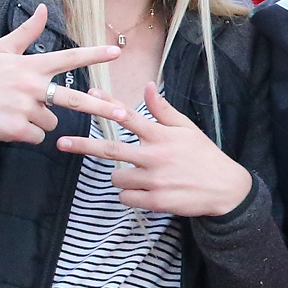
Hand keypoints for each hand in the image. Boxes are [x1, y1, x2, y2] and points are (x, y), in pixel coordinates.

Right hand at [0, 4, 124, 143]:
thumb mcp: (1, 50)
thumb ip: (26, 32)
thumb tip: (43, 8)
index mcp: (31, 66)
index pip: (68, 58)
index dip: (94, 55)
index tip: (116, 53)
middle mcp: (30, 86)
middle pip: (75, 100)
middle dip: (101, 108)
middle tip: (123, 115)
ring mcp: (24, 108)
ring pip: (52, 122)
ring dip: (40, 121)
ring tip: (15, 111)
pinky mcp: (17, 129)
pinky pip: (37, 137)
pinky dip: (27, 135)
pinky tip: (9, 124)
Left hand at [56, 85, 252, 217]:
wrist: (225, 189)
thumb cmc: (204, 156)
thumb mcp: (187, 129)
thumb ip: (163, 110)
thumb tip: (147, 86)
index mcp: (161, 136)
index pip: (128, 117)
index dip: (106, 105)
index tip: (87, 96)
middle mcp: (155, 156)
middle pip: (110, 150)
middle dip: (82, 145)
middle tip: (61, 143)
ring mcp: (154, 181)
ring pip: (117, 178)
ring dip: (121, 176)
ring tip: (139, 175)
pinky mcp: (155, 202)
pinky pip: (126, 198)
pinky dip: (130, 195)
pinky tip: (146, 191)